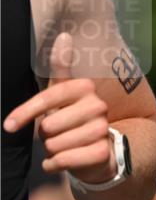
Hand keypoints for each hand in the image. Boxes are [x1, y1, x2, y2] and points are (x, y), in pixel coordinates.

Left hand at [3, 33, 114, 184]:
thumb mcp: (63, 93)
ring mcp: (102, 130)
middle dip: (44, 136)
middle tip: (55, 134)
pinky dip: (54, 164)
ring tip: (61, 146)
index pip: (46, 99)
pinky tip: (58, 162)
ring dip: (51, 150)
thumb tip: (64, 35)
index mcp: (85, 88)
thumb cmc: (74, 119)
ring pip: (54, 145)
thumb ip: (61, 66)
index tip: (8, 125)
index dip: (25, 113)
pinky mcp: (102, 152)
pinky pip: (64, 160)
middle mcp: (98, 106)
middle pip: (48, 126)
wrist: (99, 151)